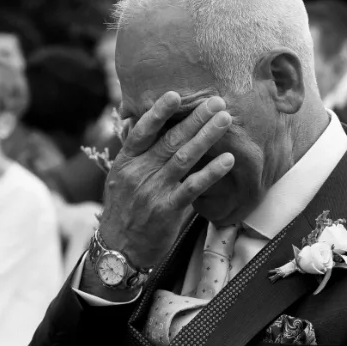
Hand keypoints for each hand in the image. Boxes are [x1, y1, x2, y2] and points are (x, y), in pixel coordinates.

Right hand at [94, 91, 234, 270]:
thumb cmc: (123, 212)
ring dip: (206, 136)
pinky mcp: (167, 209)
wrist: (118, 250)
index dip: (158, 112)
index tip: (175, 94)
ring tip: (225, 120)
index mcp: (126, 162)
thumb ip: (135, 154)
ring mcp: (153, 190)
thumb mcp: (120, 179)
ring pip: (183, 157)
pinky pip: (193, 186)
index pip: (141, 131)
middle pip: (169, 139)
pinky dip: (211, 171)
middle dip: (195, 118)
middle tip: (216, 101)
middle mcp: (139, 173)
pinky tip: (228, 159)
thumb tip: (143, 124)